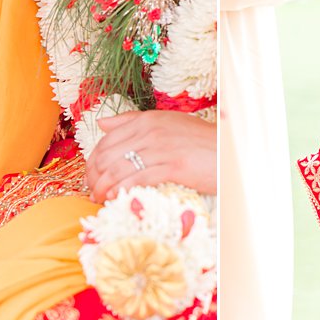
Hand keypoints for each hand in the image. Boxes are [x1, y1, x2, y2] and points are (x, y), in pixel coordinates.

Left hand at [84, 110, 216, 201]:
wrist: (230, 151)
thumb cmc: (199, 142)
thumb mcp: (166, 124)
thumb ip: (132, 121)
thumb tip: (101, 123)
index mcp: (147, 120)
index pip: (106, 140)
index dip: (92, 161)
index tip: (90, 177)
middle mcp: (151, 131)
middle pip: (108, 155)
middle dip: (93, 176)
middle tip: (91, 192)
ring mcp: (162, 148)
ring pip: (119, 168)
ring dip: (103, 187)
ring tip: (98, 199)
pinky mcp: (173, 166)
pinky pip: (138, 178)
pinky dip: (121, 190)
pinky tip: (114, 198)